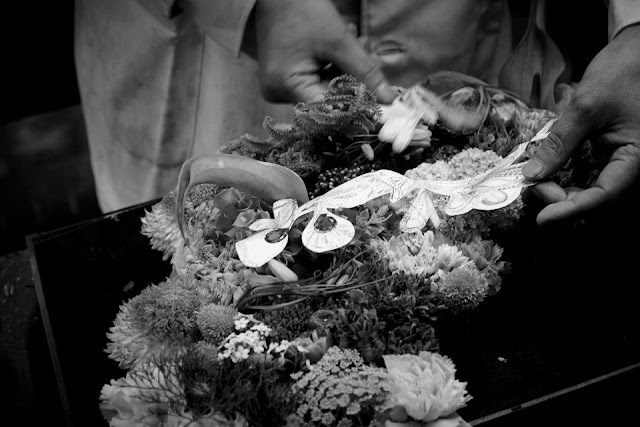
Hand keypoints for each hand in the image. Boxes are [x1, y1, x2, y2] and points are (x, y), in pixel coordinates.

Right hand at [254, 0, 395, 102]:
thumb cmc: (302, 9)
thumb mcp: (339, 41)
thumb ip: (365, 72)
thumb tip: (388, 100)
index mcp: (285, 86)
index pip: (329, 108)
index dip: (356, 105)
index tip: (379, 97)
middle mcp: (278, 92)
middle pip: (328, 100)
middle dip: (354, 79)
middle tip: (367, 50)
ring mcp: (280, 85)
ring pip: (326, 89)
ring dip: (347, 69)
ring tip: (358, 39)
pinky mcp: (285, 77)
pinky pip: (316, 79)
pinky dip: (334, 65)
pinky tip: (344, 44)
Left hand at [522, 24, 639, 224]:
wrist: (634, 51)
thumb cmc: (619, 74)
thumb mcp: (585, 108)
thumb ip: (559, 143)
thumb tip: (531, 175)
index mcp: (635, 158)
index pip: (603, 197)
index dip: (571, 211)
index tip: (541, 219)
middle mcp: (628, 165)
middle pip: (594, 199)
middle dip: (560, 200)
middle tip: (531, 187)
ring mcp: (617, 160)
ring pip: (588, 191)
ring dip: (559, 192)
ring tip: (534, 182)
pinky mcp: (606, 154)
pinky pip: (585, 175)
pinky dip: (563, 178)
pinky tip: (544, 173)